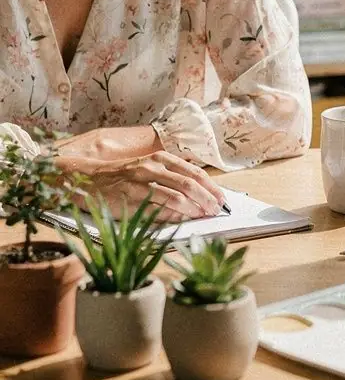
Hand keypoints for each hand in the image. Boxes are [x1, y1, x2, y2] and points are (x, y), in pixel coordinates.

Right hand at [54, 127, 222, 221]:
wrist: (87, 180)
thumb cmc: (122, 177)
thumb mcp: (149, 169)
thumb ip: (171, 178)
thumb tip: (199, 196)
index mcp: (160, 159)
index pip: (194, 172)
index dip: (211, 187)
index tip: (222, 200)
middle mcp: (152, 168)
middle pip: (189, 184)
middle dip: (207, 199)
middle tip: (217, 211)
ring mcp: (141, 183)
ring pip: (176, 197)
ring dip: (194, 209)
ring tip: (204, 217)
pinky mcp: (130, 199)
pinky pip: (157, 209)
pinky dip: (173, 216)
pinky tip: (182, 221)